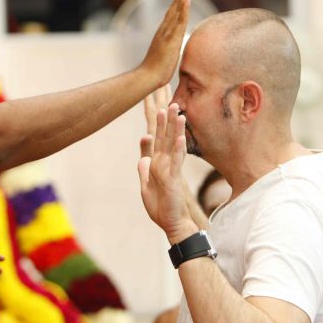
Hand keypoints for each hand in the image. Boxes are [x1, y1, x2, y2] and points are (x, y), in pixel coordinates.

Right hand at [139, 0, 196, 88]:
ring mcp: (167, 32)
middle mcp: (165, 28)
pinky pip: (178, 21)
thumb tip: (175, 47)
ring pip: (177, 8)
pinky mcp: (170, 39)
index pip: (175, 10)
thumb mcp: (167, 54)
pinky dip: (182, 8)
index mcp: (165, 31)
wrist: (147, 78)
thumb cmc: (156, 70)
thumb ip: (171, 46)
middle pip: (176, 4)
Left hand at [143, 85, 209, 229]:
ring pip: (174, 144)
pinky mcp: (174, 179)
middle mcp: (165, 162)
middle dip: (167, 119)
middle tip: (170, 99)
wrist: (170, 223)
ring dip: (176, 129)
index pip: (157, 138)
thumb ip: (144, 169)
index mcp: (158, 162)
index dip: (157, 123)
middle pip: (167, 136)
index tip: (157, 105)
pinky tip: (181, 137)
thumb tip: (142, 156)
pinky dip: (178, 149)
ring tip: (178, 112)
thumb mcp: (146, 184)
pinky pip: (177, 161)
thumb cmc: (160, 205)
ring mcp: (171, 169)